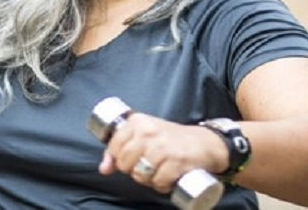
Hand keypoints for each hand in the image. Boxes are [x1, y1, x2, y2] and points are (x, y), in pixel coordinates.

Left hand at [98, 113, 226, 193]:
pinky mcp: (176, 160)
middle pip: (125, 163)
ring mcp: (162, 146)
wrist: (204, 142)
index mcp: (138, 121)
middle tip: (146, 167)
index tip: (130, 160)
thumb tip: (103, 169)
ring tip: (157, 173)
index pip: (114, 146)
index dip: (118, 159)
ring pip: (140, 174)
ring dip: (148, 180)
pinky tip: (167, 179)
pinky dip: (162, 186)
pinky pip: (158, 182)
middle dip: (132, 171)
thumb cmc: (170, 139)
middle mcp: (149, 131)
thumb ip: (122, 147)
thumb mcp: (144, 135)